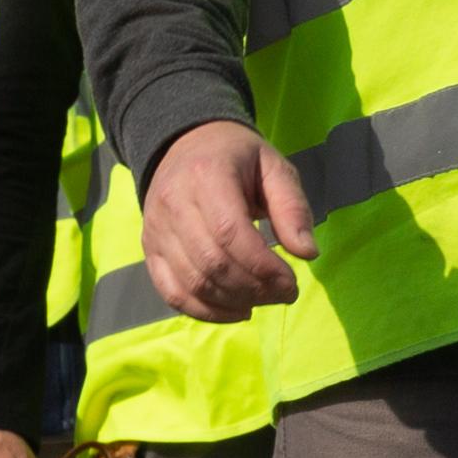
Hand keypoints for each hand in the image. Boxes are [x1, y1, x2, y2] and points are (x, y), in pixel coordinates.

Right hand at [145, 120, 320, 321]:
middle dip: (254, 288)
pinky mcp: (150, 250)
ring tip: (265, 299)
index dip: (263, 266)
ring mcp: (156, 229)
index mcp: (206, 175)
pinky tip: (237, 311)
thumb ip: (293, 208)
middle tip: (285, 293)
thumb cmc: (238, 159)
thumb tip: (307, 253)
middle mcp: (173, 203)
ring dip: (235, 302)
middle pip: (212, 263)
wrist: (187, 144)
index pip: (229, 233)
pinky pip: (173, 293)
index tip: (292, 281)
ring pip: (193, 283)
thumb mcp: (274, 168)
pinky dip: (206, 312)